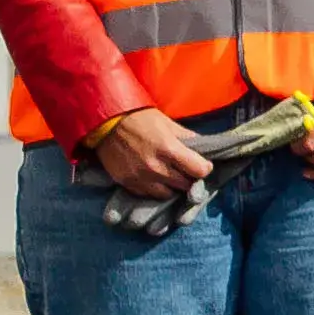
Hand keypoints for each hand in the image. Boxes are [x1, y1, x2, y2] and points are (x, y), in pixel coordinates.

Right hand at [85, 107, 209, 200]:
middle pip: (185, 185)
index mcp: (169, 149)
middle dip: (189, 178)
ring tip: (171, 177)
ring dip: (172, 187)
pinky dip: (155, 190)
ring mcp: (140, 177)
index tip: (202, 165)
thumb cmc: (141, 119)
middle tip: (187, 172)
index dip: (204, 168)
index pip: (199, 171)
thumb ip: (188, 139)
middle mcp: (155, 167)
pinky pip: (148, 195)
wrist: (106, 122)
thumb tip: (207, 150)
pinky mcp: (126, 183)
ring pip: (167, 194)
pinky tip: (155, 180)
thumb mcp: (169, 124)